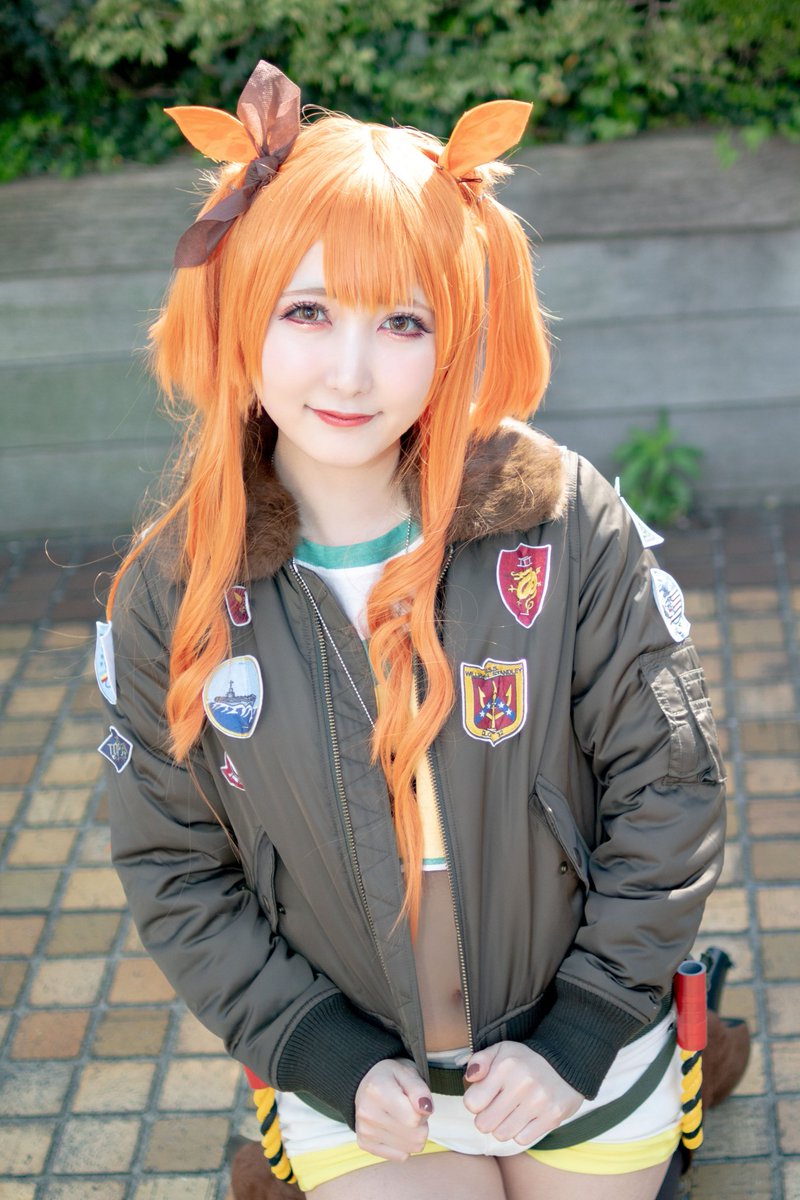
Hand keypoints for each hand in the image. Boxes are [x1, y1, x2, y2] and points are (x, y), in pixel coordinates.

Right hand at [354, 1057, 433, 1161]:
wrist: (364, 1081)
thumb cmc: (389, 1076)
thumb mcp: (407, 1072)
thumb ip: (419, 1089)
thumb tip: (427, 1109)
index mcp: (377, 1090)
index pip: (414, 1119)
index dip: (423, 1111)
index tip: (416, 1101)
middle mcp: (368, 1113)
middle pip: (415, 1137)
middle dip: (420, 1124)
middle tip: (410, 1109)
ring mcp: (365, 1131)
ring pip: (410, 1149)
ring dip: (413, 1135)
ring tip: (402, 1118)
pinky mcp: (365, 1144)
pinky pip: (400, 1156)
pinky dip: (404, 1145)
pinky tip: (395, 1129)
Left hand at [462, 1041, 582, 1144]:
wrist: (568, 1059)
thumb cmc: (527, 1059)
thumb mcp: (501, 1050)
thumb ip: (479, 1061)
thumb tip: (469, 1078)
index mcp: (505, 1066)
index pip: (472, 1103)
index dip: (474, 1102)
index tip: (483, 1096)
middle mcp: (522, 1084)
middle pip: (484, 1124)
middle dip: (486, 1118)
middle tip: (495, 1107)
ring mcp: (539, 1102)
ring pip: (502, 1134)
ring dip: (502, 1127)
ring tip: (510, 1113)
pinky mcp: (553, 1117)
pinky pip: (522, 1139)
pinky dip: (520, 1132)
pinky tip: (525, 1118)